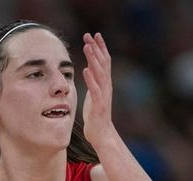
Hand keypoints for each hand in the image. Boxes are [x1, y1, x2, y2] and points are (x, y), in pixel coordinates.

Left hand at [81, 33, 116, 147]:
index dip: (100, 48)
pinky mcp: (99, 104)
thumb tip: (88, 70)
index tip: (94, 35)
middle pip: (103, 63)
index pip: (104, 61)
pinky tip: (85, 69)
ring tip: (87, 47)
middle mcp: (106, 86)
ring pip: (100, 73)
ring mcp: (104, 95)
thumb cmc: (95, 115)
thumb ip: (92, 82)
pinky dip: (91, 79)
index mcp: (104, 83)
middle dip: (96, 48)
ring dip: (93, 59)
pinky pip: (95, 90)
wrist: (102, 134)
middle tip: (89, 35)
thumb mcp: (93, 95)